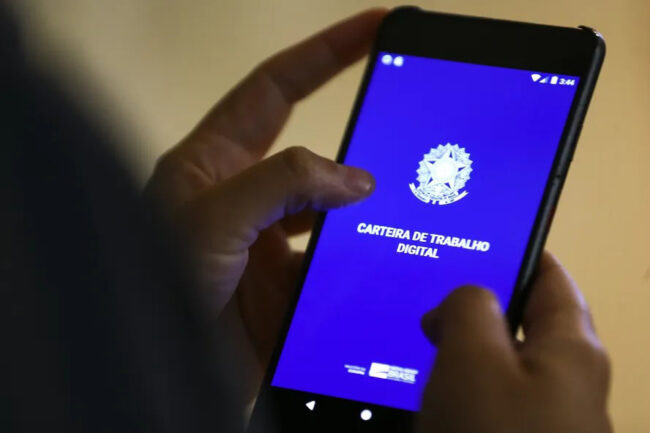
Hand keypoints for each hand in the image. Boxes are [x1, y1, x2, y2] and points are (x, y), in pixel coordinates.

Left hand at [144, 9, 386, 396]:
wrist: (164, 369)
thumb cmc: (158, 286)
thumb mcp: (214, 216)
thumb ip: (283, 183)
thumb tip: (354, 179)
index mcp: (213, 162)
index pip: (276, 89)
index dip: (325, 53)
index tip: (372, 29)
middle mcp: (242, 196)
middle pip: (310, 154)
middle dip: (352, 150)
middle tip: (396, 141)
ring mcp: (265, 241)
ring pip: (327, 211)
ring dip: (356, 214)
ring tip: (389, 212)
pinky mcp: (284, 282)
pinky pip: (331, 260)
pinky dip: (352, 261)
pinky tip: (369, 262)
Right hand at [418, 252, 611, 432]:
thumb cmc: (495, 430)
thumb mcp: (474, 357)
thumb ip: (469, 307)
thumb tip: (457, 306)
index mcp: (572, 348)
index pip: (549, 277)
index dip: (512, 253)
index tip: (466, 242)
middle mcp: (567, 379)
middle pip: (519, 322)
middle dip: (472, 305)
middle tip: (426, 295)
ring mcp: (545, 413)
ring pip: (497, 362)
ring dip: (461, 348)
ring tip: (418, 339)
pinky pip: (487, 397)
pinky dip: (459, 385)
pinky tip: (427, 387)